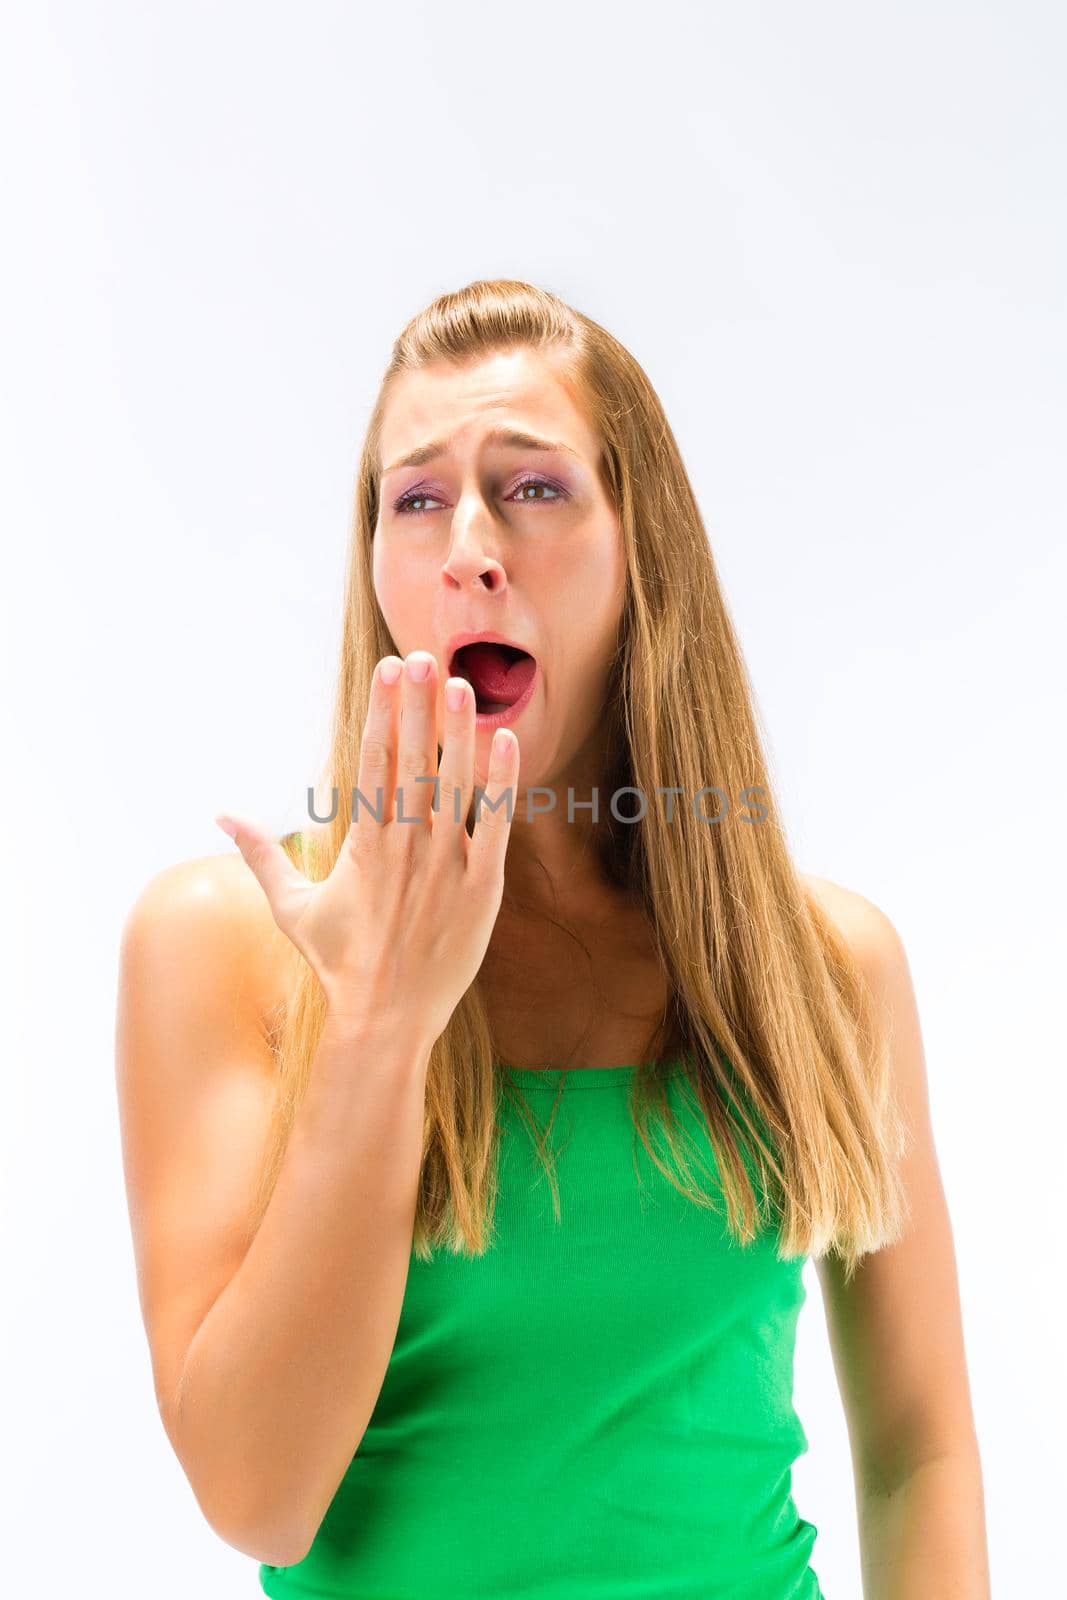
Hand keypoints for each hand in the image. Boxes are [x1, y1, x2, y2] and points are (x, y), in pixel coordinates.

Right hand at [215, 650, 519, 1048]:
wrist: (385, 1018)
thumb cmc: (339, 962)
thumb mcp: (291, 906)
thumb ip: (261, 853)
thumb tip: (221, 816)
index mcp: (362, 843)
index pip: (372, 761)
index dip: (382, 711)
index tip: (389, 669)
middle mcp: (404, 847)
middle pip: (412, 762)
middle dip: (416, 707)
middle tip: (422, 656)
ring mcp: (445, 866)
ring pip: (455, 785)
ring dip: (460, 732)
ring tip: (461, 684)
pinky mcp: (482, 888)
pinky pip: (494, 826)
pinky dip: (502, 784)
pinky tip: (507, 742)